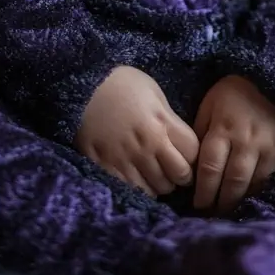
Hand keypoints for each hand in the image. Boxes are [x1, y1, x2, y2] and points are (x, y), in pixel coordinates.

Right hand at [75, 65, 198, 197]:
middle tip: (173, 168)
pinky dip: (139, 189)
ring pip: (158, 188)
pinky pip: (132, 191)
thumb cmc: (119, 83)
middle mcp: (148, 146)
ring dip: (160, 183)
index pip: (193, 153)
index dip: (193, 155)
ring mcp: (128, 160)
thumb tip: (178, 138)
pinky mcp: (107, 169)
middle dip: (180, 174)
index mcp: (162, 123)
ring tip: (154, 173)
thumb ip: (168, 117)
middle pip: (180, 175)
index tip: (187, 154)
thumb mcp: (152, 91)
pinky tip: (136, 178)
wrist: (81, 86)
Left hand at [193, 75, 274, 213]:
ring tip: (229, 212)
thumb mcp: (211, 104)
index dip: (202, 190)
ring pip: (253, 185)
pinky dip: (259, 191)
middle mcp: (247, 141)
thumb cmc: (236, 93)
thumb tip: (191, 163)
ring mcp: (269, 148)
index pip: (209, 167)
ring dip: (240, 201)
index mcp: (224, 128)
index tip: (196, 204)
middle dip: (220, 202)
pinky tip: (250, 199)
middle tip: (211, 215)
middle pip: (232, 181)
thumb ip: (201, 132)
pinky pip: (271, 179)